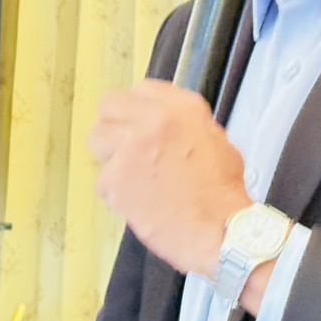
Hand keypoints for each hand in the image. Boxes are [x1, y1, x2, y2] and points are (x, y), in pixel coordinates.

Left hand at [88, 79, 252, 277]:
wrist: (221, 230)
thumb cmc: (223, 192)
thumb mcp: (216, 140)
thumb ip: (185, 125)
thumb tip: (163, 126)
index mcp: (182, 107)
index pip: (141, 90)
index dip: (138, 110)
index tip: (140, 125)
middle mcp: (154, 119)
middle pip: (110, 106)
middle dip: (115, 126)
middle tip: (126, 149)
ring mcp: (132, 147)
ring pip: (97, 138)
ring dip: (110, 157)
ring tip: (132, 177)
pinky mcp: (116, 178)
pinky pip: (103, 179)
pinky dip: (117, 194)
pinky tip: (140, 203)